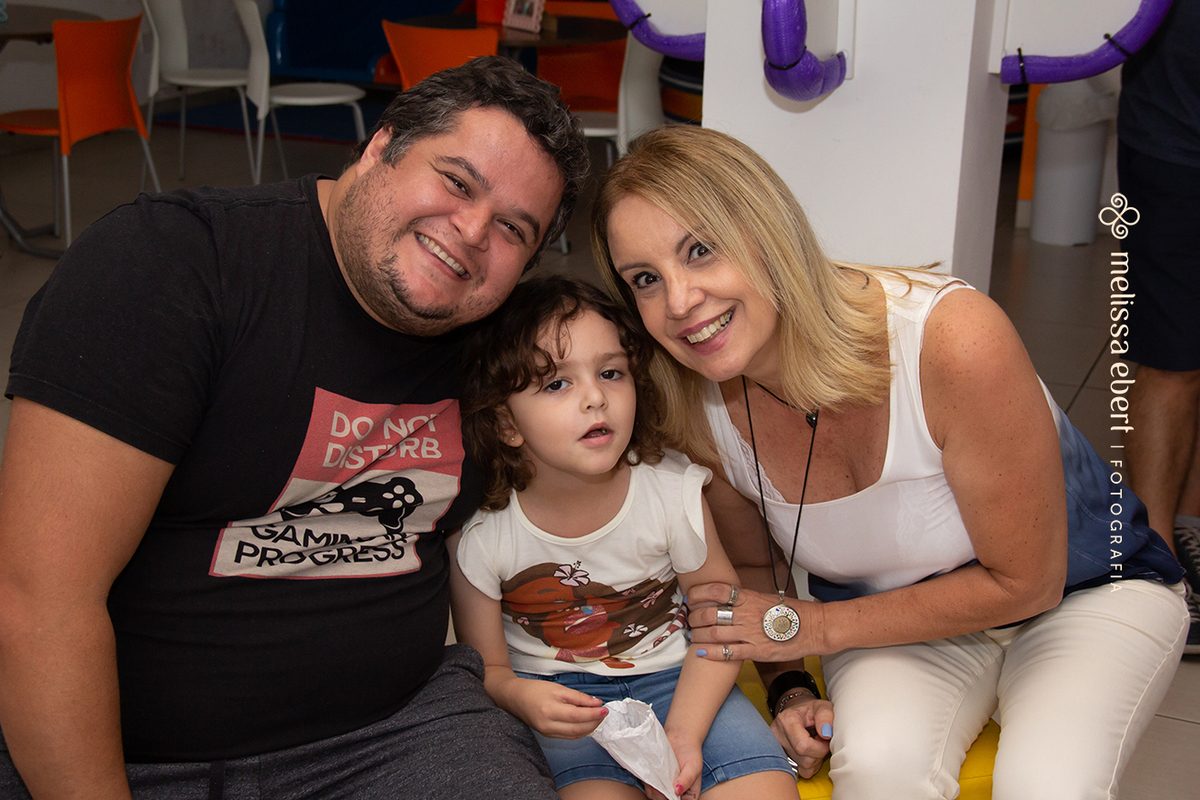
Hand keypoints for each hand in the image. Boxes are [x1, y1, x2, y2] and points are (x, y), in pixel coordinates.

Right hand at [497, 676, 606, 738]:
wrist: (515, 698)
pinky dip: (580, 731)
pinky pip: (568, 736)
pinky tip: (586, 723)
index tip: (604, 708)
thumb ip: (578, 697)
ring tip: (598, 717)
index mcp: (549, 710)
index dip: (593, 714)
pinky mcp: (548, 735)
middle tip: (604, 713)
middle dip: (594, 722)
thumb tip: (596, 703)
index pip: (577, 716)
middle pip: (577, 728)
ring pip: (575, 735)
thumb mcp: (558, 688)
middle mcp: (548, 725)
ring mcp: (547, 732)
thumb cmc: (535, 690)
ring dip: (589, 728)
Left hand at [643, 731, 701, 799]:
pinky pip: (648, 785)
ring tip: (658, 774)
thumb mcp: (693, 766)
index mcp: (688, 795)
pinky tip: (651, 772)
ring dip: (653, 788)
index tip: (671, 790)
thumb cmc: (691, 753)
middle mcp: (675, 793)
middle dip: (661, 794)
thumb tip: (677, 791)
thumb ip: (686, 779)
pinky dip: (647, 781)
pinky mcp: (655, 778)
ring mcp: (664, 786)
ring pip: (655, 795)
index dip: (671, 799)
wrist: (680, 737)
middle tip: (662, 781)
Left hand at [686, 582, 821, 661]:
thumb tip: (726, 597)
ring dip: (698, 635)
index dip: (699, 593)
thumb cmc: (791, 612)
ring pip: (714, 633)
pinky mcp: (757, 651)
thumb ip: (745, 599)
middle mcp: (748, 614)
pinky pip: (728, 652)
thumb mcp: (766, 598)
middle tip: (689, 619)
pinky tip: (700, 651)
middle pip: (710, 613)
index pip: (717, 591)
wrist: (813, 627)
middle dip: (694, 617)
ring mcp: (751, 633)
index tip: (690, 597)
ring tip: (692, 635)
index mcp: (750, 598)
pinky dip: (711, 652)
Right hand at [771, 692, 833, 778]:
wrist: (797, 712)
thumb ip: (826, 716)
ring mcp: (776, 749)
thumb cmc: (810, 710)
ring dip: (815, 760)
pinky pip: (800, 772)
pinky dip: (810, 765)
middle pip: (805, 760)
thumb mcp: (822, 706)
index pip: (803, 746)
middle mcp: (777, 735)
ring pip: (803, 768)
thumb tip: (826, 734)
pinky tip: (809, 753)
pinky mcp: (780, 758)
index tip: (825, 739)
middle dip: (819, 753)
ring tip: (814, 745)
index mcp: (786, 721)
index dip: (820, 747)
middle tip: (820, 740)